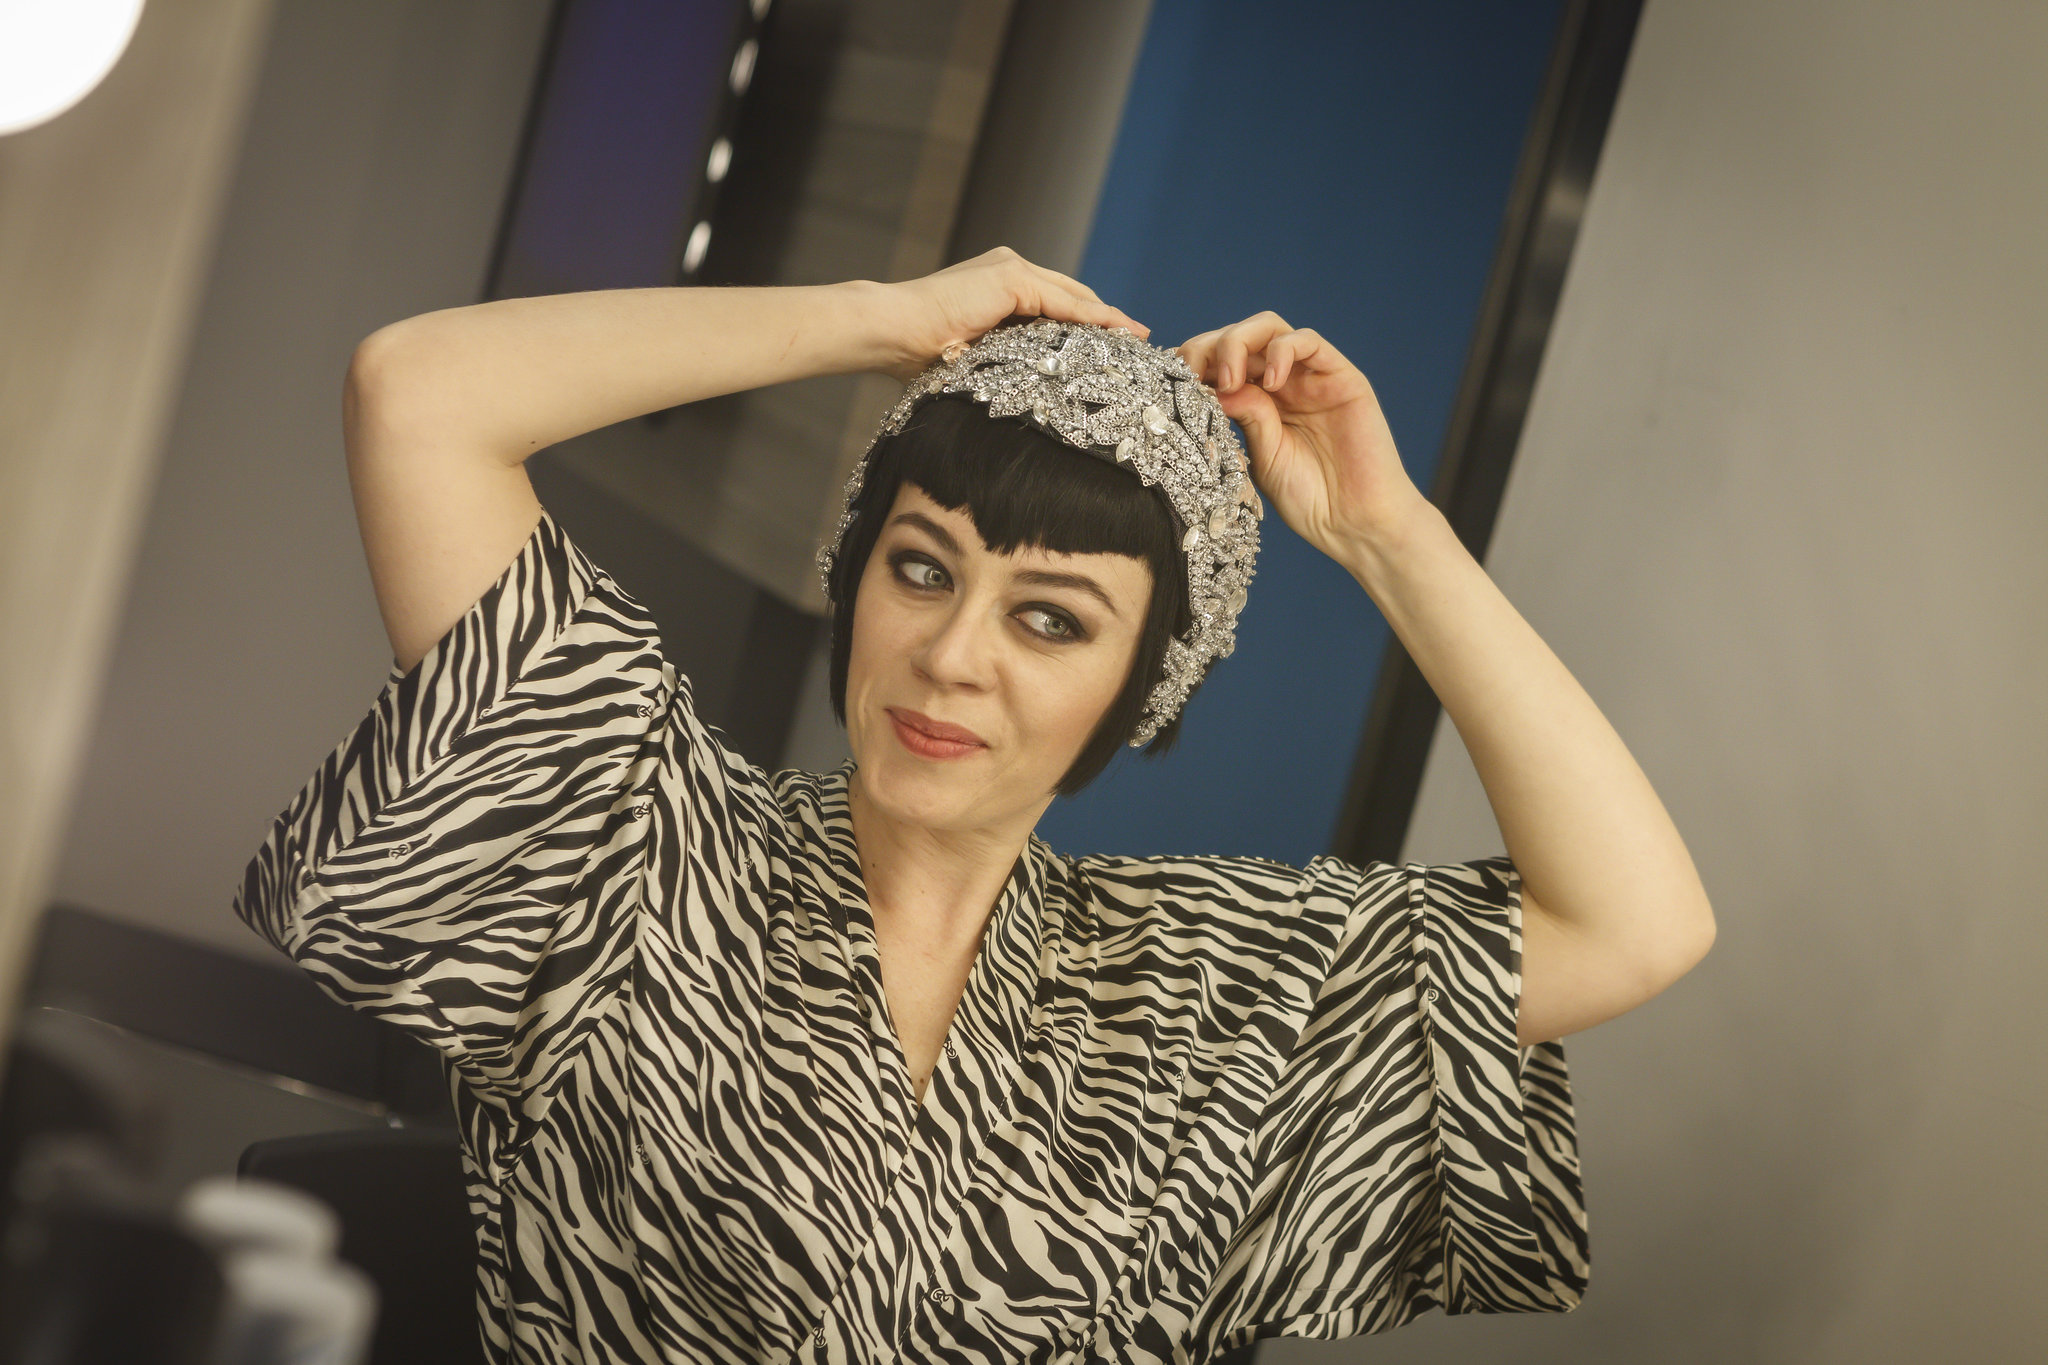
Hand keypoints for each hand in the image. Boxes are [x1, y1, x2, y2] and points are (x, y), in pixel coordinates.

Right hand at [872, 247, 1149, 383]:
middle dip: (1107, 322)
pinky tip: (1119, 333)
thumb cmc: (917, 354)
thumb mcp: (971, 358)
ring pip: (1074, 298)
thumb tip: (1025, 398)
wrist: (892, 331)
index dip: (1087, 326)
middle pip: (1073, 297)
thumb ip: (1001, 361)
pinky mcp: (1012, 277)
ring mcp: (1012, 269)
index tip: (1113, 349)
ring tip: (1138, 340)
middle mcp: (1010, 270)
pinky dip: (1094, 318)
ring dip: (1108, 320)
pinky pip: (1065, 302)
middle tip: (1139, 343)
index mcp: (999, 286)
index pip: (1055, 305)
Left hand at [1176, 312, 1429, 561]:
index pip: (1216, 361)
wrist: (1352, 522)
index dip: (1191, 363)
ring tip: (1230, 380)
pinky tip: (1270, 382)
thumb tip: (1213, 384)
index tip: (1172, 383)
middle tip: (1196, 378)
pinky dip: (1282, 351)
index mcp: (1255, 401)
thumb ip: (1242, 416)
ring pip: (1268, 328)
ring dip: (1238, 344)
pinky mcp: (1341, 376)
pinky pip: (1308, 341)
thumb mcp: (1260, 457)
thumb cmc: (1308, 498)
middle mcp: (1281, 382)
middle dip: (1207, 348)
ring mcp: (1310, 377)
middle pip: (1237, 337)